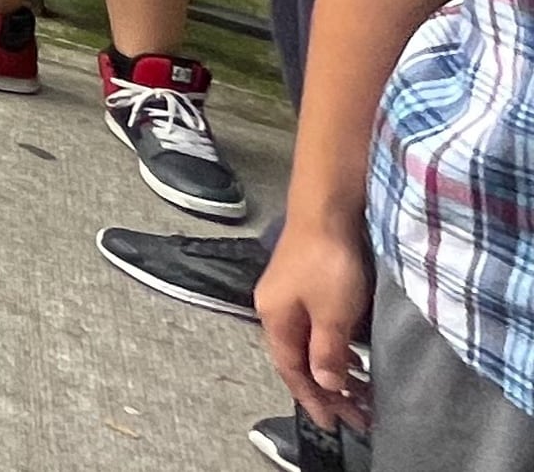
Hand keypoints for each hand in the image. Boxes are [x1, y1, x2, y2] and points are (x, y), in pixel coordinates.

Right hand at [259, 222, 374, 432]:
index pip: (292, 372)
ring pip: (309, 346)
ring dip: (333, 372)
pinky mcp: (304, 285)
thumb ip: (327, 352)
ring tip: (360, 393)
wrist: (326, 211)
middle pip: (299, 362)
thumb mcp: (332, 314)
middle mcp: (276, 311)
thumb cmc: (327, 262)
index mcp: (275, 320)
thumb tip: (325, 385)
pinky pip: (316, 331)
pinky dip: (333, 350)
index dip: (313, 400)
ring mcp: (288, 297)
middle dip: (327, 392)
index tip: (334, 425)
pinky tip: (351, 356)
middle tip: (357, 417)